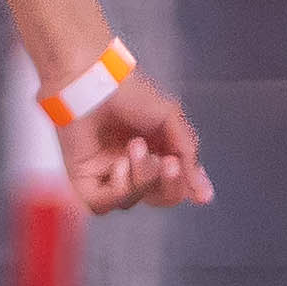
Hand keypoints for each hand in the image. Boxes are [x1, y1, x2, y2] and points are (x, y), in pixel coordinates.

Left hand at [65, 73, 211, 211]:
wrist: (93, 80)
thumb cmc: (128, 92)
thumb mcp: (170, 119)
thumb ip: (188, 155)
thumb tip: (203, 193)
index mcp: (154, 151)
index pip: (175, 184)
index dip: (184, 187)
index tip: (199, 192)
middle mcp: (132, 165)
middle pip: (158, 198)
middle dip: (169, 184)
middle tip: (169, 163)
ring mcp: (107, 173)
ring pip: (131, 201)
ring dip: (142, 177)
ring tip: (136, 146)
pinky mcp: (83, 177)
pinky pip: (102, 205)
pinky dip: (117, 189)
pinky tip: (119, 164)